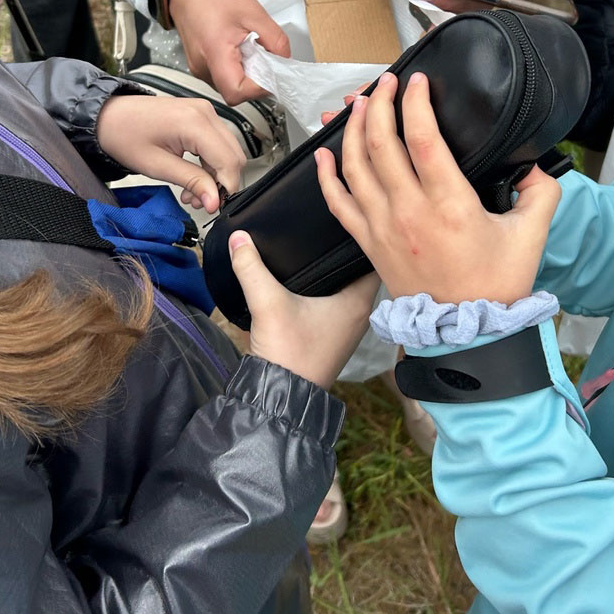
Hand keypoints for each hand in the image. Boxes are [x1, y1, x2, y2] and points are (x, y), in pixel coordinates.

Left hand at [96, 94, 245, 212]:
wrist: (109, 117)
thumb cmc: (124, 135)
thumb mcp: (157, 166)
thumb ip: (191, 182)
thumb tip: (214, 200)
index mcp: (194, 122)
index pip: (228, 161)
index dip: (226, 188)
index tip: (213, 206)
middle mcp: (204, 112)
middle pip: (234, 156)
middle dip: (222, 182)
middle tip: (200, 200)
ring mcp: (204, 111)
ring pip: (229, 151)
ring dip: (216, 174)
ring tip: (192, 190)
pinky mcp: (201, 115)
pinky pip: (218, 143)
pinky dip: (211, 163)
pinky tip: (194, 175)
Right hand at [166, 0, 291, 104]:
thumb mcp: (254, 12)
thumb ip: (275, 40)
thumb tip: (284, 60)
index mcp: (214, 53)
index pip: (237, 92)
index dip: (258, 88)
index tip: (271, 73)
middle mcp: (202, 67)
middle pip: (235, 92)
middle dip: (255, 80)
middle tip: (264, 57)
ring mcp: (199, 68)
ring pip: (229, 85)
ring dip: (246, 73)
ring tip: (250, 48)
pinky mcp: (200, 65)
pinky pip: (222, 76)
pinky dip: (236, 68)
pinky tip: (239, 48)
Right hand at [230, 231, 379, 388]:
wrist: (281, 397)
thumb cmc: (287, 354)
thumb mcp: (267, 304)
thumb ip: (251, 268)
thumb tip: (239, 237)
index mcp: (357, 303)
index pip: (374, 259)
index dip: (365, 236)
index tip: (352, 216)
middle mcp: (360, 314)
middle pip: (363, 271)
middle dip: (349, 249)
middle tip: (334, 224)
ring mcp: (347, 327)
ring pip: (350, 287)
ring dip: (339, 270)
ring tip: (323, 243)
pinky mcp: (332, 335)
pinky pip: (339, 302)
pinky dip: (330, 287)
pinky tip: (312, 277)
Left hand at [315, 71, 559, 303]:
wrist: (467, 333)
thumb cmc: (498, 284)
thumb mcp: (531, 234)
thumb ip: (540, 192)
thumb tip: (533, 166)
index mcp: (449, 204)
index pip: (422, 138)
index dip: (416, 103)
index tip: (418, 81)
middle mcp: (410, 212)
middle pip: (381, 144)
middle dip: (380, 104)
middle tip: (385, 82)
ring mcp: (383, 227)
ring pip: (355, 167)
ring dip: (353, 130)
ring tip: (358, 104)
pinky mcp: (369, 243)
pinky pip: (338, 203)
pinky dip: (327, 176)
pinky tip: (324, 153)